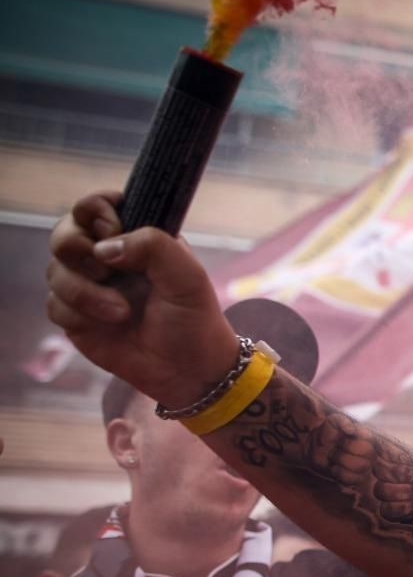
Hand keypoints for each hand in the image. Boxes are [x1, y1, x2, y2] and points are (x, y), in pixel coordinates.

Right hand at [45, 191, 238, 407]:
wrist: (188, 370)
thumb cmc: (194, 319)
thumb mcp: (187, 277)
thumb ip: (154, 246)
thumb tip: (104, 247)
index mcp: (135, 238)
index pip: (96, 206)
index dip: (95, 210)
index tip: (112, 227)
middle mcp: (107, 258)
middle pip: (63, 233)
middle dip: (77, 249)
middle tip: (106, 269)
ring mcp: (89, 286)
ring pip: (55, 271)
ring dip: (85, 292)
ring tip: (121, 312)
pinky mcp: (76, 317)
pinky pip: (55, 305)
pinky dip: (79, 315)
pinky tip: (110, 324)